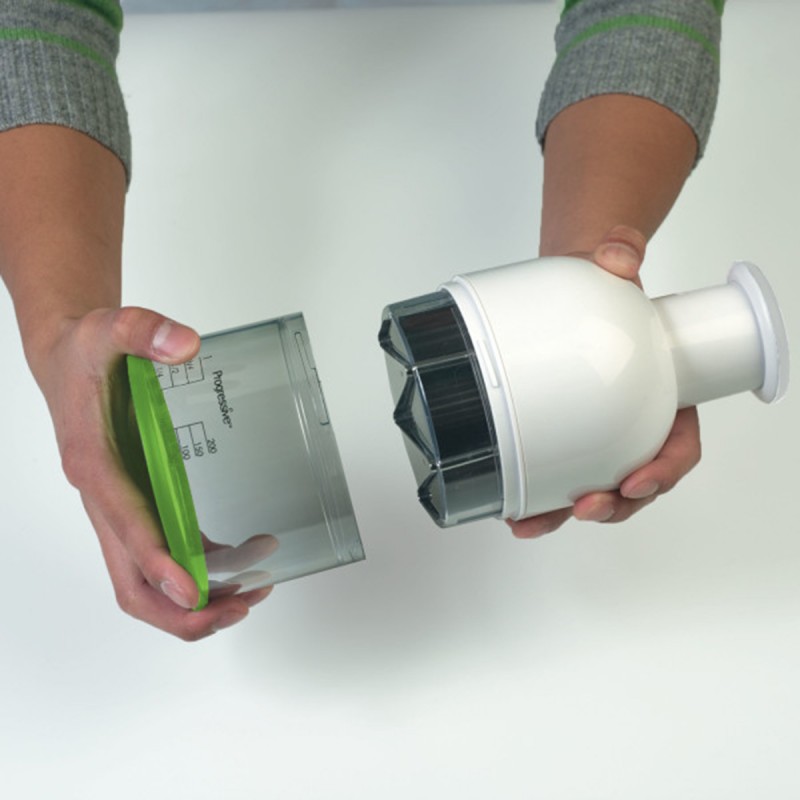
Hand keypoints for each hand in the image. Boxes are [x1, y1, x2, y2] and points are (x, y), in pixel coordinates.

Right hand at [36, 306, 271, 638]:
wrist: (69, 357)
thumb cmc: (84, 351)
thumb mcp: (108, 328)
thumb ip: (142, 331)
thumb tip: (184, 344)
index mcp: (94, 466)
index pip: (126, 528)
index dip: (160, 563)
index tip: (195, 591)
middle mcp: (105, 500)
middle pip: (132, 583)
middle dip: (182, 609)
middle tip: (240, 605)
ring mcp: (122, 508)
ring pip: (148, 580)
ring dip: (195, 599)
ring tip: (252, 592)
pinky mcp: (140, 503)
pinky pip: (167, 550)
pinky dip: (200, 566)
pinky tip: (238, 558)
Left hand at [507, 226, 701, 538]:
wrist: (570, 285)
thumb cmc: (602, 287)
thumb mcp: (611, 266)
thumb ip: (620, 254)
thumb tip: (617, 256)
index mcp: (663, 397)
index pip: (677, 445)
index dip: (664, 470)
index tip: (638, 480)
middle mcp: (632, 424)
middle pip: (636, 482)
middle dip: (614, 504)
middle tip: (585, 506)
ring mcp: (596, 434)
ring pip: (593, 489)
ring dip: (566, 513)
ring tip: (533, 522)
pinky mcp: (560, 436)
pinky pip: (555, 476)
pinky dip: (536, 498)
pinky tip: (510, 509)